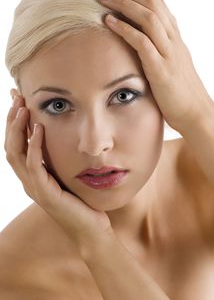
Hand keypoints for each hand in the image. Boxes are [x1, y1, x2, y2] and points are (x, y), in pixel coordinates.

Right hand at [4, 91, 113, 256]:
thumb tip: (59, 136)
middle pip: (10, 145)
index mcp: (32, 174)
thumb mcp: (67, 173)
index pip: (16, 143)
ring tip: (22, 108)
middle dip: (11, 120)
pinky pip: (34, 167)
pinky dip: (34, 147)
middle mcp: (28, 180)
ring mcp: (34, 188)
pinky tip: (39, 129)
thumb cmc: (81, 200)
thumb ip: (58, 157)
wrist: (91, 229)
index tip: (17, 98)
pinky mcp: (45, 194)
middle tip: (16, 97)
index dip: (13, 121)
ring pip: (16, 154)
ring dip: (17, 129)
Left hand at [99, 0, 213, 132]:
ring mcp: (169, 53)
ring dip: (123, 3)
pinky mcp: (161, 69)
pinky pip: (142, 42)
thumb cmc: (180, 92)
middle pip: (152, 1)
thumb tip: (140, 41)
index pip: (157, 2)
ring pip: (148, 16)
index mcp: (175, 37)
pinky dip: (124, 29)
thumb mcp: (171, 64)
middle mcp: (173, 40)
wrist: (196, 114)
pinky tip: (108, 21)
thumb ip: (160, 49)